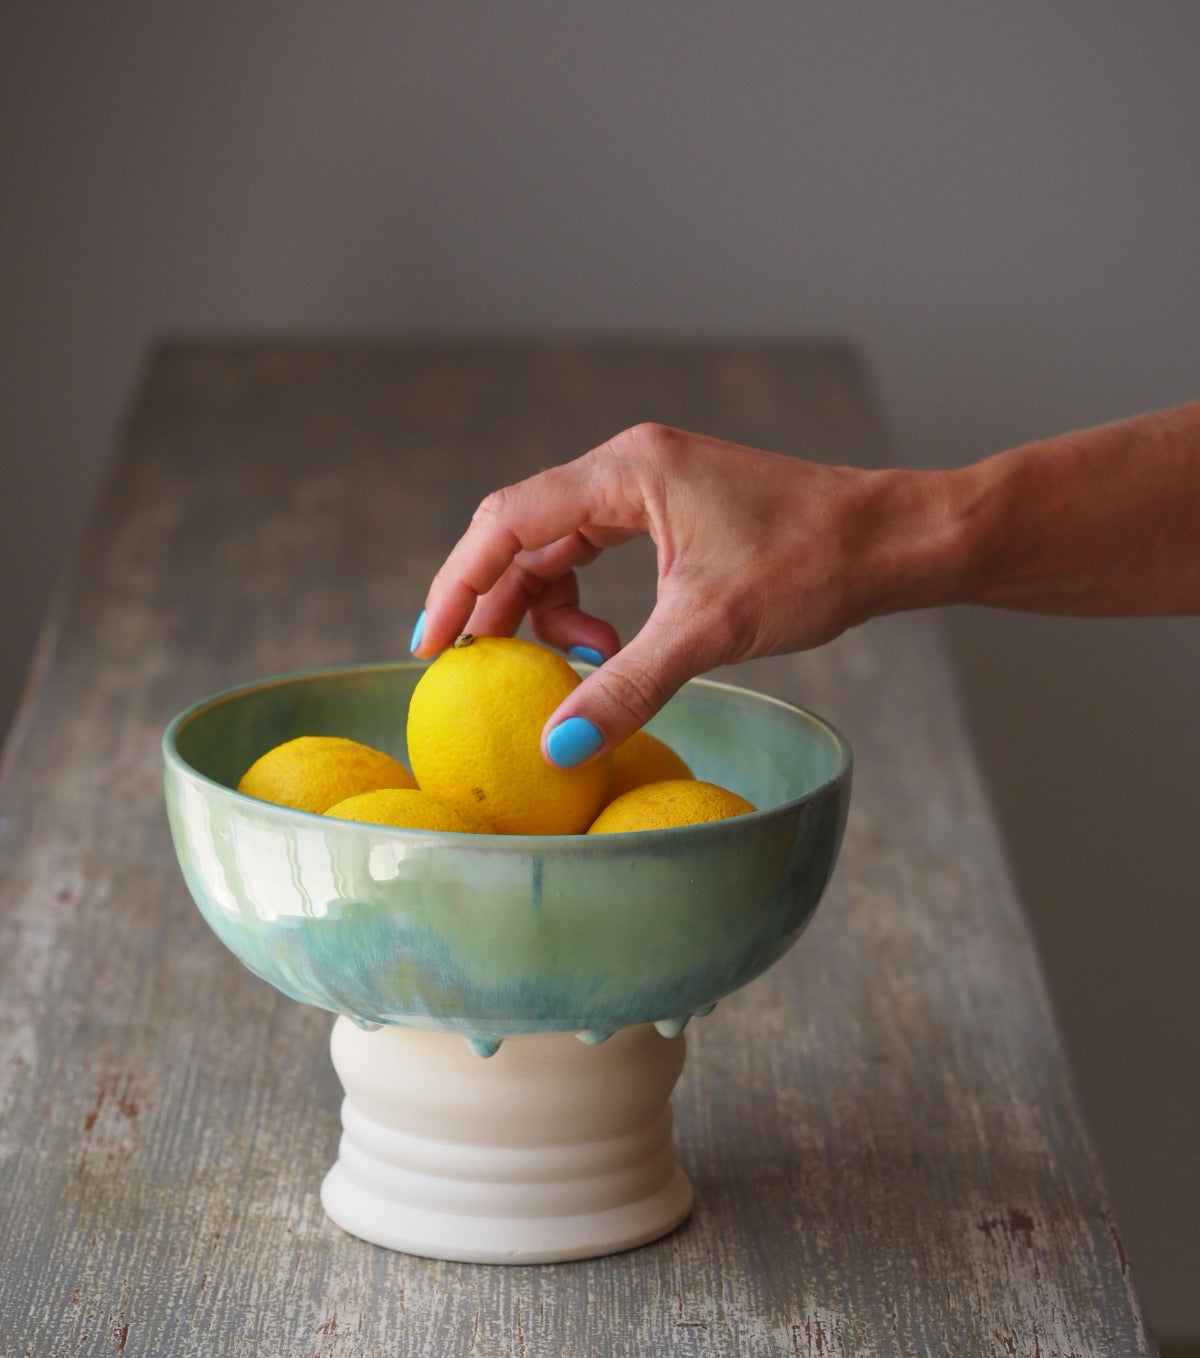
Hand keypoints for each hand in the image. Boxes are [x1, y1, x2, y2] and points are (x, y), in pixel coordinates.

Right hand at [414, 423, 949, 764]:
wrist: (893, 539)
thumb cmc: (814, 564)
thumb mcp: (708, 631)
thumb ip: (627, 686)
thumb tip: (557, 746)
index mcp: (627, 471)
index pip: (508, 521)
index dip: (459, 584)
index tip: (432, 646)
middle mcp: (629, 468)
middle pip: (526, 535)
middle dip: (498, 604)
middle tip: (475, 671)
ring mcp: (652, 488)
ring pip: (562, 550)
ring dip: (552, 612)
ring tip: (585, 665)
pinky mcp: (674, 514)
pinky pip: (600, 556)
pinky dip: (590, 604)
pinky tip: (615, 647)